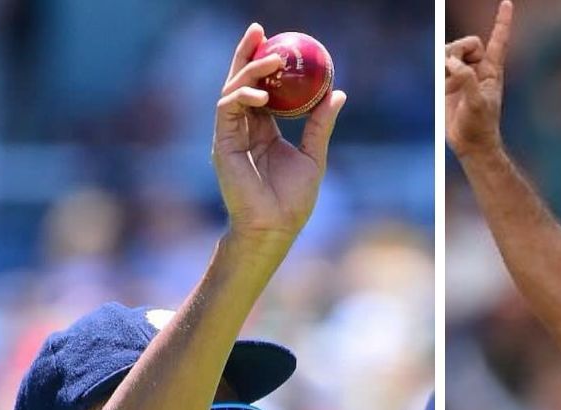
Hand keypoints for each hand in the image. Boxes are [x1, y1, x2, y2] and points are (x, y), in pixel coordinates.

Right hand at [212, 23, 345, 246]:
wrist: (274, 227)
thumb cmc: (293, 201)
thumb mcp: (313, 155)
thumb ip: (320, 124)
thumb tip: (336, 93)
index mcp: (262, 130)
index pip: (260, 88)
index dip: (264, 63)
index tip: (278, 42)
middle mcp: (243, 129)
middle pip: (240, 81)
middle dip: (246, 53)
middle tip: (259, 30)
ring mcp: (230, 135)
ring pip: (233, 90)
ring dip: (250, 70)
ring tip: (274, 61)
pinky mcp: (223, 144)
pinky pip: (227, 110)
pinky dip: (242, 95)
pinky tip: (260, 93)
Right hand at [445, 0, 512, 159]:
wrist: (470, 144)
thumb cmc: (480, 125)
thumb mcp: (477, 102)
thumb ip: (466, 79)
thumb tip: (451, 62)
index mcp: (492, 70)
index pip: (498, 40)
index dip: (502, 21)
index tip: (507, 2)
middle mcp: (478, 69)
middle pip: (467, 43)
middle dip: (457, 50)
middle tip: (451, 68)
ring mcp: (463, 76)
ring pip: (451, 53)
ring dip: (446, 63)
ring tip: (446, 84)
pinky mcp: (449, 85)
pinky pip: (441, 66)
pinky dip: (438, 70)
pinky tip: (442, 85)